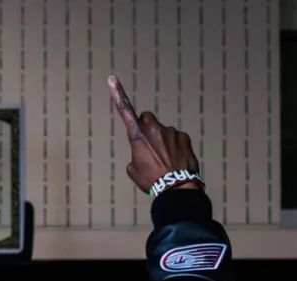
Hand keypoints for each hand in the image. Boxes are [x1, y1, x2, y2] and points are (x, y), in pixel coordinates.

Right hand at [107, 76, 201, 192]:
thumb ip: (136, 155)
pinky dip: (174, 146)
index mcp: (136, 136)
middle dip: (146, 126)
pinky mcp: (184, 136)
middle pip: (147, 117)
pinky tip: (175, 160)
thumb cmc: (150, 180)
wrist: (175, 186)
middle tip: (148, 144)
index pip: (124, 110)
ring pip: (162, 130)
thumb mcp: (133, 170)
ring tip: (164, 159)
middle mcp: (153, 129)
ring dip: (162, 140)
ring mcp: (170, 131)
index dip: (117, 93)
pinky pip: (176, 137)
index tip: (112, 79)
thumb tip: (143, 152)